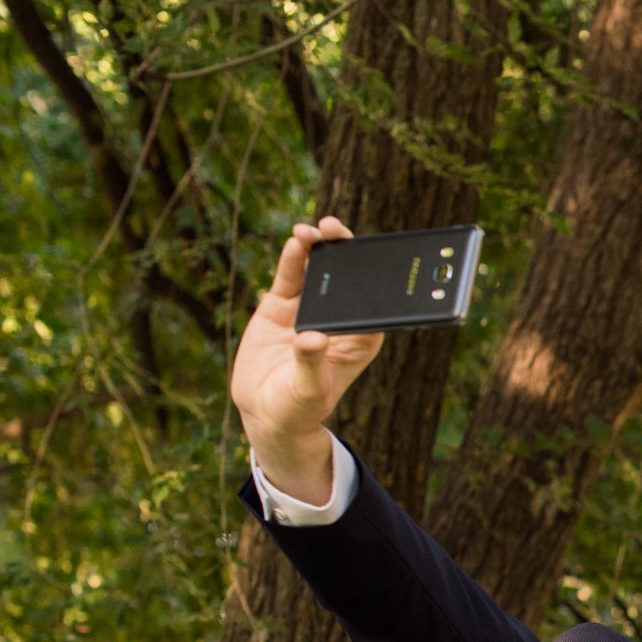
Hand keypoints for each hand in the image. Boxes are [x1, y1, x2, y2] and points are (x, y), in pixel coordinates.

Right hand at [230, 218, 384, 503]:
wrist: (267, 411)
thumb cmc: (299, 406)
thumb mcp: (308, 390)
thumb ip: (310, 364)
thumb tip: (311, 338)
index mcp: (360, 338)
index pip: (374, 301)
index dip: (375, 275)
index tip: (373, 254)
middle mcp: (339, 318)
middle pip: (348, 277)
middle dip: (345, 251)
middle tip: (337, 230)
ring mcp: (311, 308)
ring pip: (319, 269)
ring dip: (318, 247)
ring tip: (313, 231)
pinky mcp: (284, 305)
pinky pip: (291, 276)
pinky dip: (293, 258)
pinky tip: (296, 241)